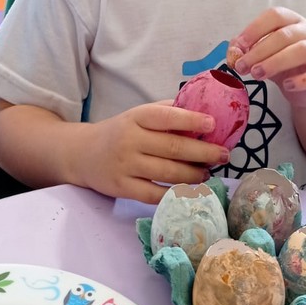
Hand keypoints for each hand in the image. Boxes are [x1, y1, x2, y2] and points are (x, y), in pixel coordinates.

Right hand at [79, 101, 229, 204]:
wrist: (82, 153)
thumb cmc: (120, 132)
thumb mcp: (138, 115)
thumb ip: (167, 112)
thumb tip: (205, 111)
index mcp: (136, 117)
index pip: (166, 117)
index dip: (191, 120)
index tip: (213, 124)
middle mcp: (130, 140)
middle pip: (173, 147)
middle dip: (203, 152)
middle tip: (223, 155)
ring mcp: (125, 165)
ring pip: (167, 172)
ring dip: (194, 174)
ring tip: (208, 173)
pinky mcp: (121, 187)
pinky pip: (154, 194)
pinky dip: (174, 193)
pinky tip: (189, 190)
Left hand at [229, 8, 305, 107]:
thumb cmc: (285, 66)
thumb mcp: (264, 55)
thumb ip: (248, 49)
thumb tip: (233, 50)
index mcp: (293, 21)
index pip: (275, 16)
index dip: (255, 28)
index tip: (238, 46)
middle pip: (285, 35)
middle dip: (259, 51)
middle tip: (242, 67)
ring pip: (302, 51)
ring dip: (275, 62)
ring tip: (257, 75)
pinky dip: (301, 80)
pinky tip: (286, 85)